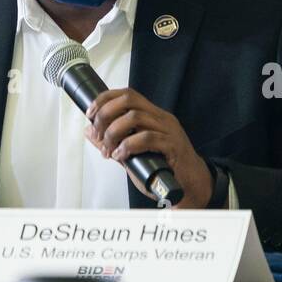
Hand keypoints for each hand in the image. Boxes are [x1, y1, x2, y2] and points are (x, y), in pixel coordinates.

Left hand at [84, 88, 212, 207]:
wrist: (191, 187)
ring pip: (135, 117)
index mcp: (153, 116)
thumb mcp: (132, 153)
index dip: (105, 99)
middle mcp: (161, 119)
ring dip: (114, 133)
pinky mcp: (172, 146)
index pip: (127, 94)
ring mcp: (168, 131)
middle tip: (99, 133)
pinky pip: (146, 138)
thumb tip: (89, 131)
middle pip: (129, 100)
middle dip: (106, 114)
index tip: (91, 114)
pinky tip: (121, 156)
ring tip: (110, 150)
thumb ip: (112, 141)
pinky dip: (128, 146)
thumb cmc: (164, 169)